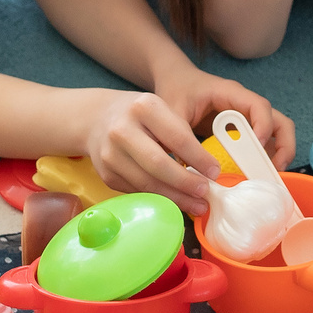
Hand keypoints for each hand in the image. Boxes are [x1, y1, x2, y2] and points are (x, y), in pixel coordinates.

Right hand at [85, 90, 226, 215]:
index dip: (199, 158)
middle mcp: (122, 130)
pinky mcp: (106, 175)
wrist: (97, 119)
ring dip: (175, 198)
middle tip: (205, 193)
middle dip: (185, 183)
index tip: (215, 173)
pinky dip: (158, 199)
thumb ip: (180, 134)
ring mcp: (110, 154)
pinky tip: (175, 202)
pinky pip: (137, 192)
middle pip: (158, 164)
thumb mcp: (160, 110)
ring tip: (196, 205)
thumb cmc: (139, 116)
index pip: (177, 137)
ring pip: (147, 183)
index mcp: (143, 108)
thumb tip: (206, 170)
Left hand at [153, 69, 297, 169]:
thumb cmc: (177, 90)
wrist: (177, 80)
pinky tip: (257, 175)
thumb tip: (187, 169)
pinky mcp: (244, 131)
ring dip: (279, 154)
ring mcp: (248, 118)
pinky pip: (265, 144)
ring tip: (269, 177)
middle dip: (284, 146)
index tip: (257, 147)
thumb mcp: (173, 111)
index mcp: (231, 94)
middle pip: (280, 122)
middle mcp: (246, 105)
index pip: (259, 106)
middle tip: (274, 170)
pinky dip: (266, 159)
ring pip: (277, 134)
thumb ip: (179, 136)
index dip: (263, 127)